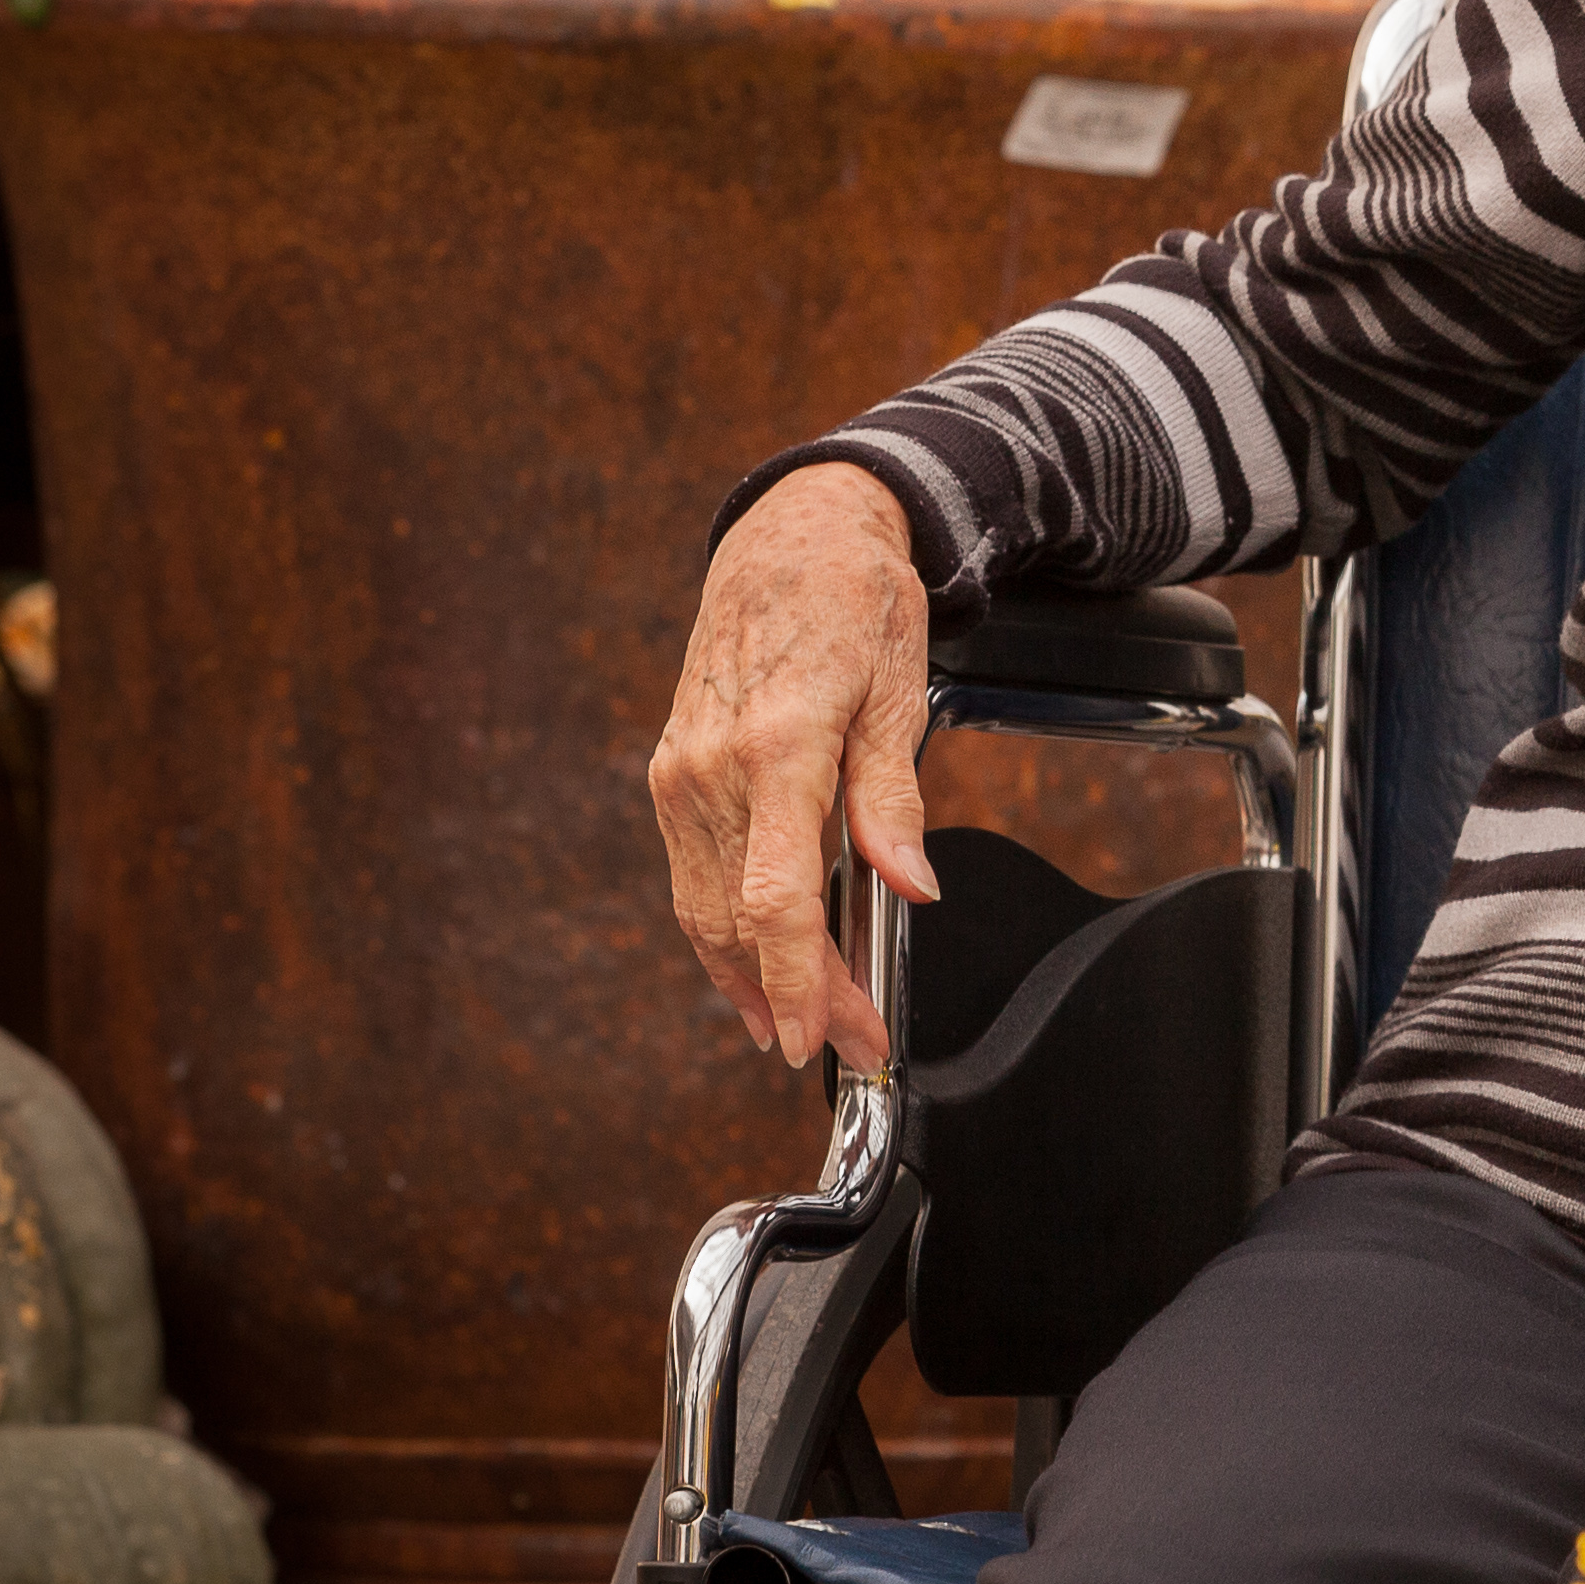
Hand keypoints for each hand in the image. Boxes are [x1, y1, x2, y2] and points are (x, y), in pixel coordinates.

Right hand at [650, 463, 940, 1074]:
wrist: (790, 536)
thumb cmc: (856, 604)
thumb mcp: (899, 693)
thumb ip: (893, 800)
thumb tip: (911, 889)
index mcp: (775, 747)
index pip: (776, 899)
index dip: (800, 980)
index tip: (828, 1038)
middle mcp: (711, 768)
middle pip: (742, 918)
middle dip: (795, 995)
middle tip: (848, 1046)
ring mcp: (682, 773)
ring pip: (705, 907)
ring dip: (749, 978)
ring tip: (796, 1029)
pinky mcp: (673, 772)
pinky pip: (694, 873)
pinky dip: (721, 930)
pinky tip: (751, 968)